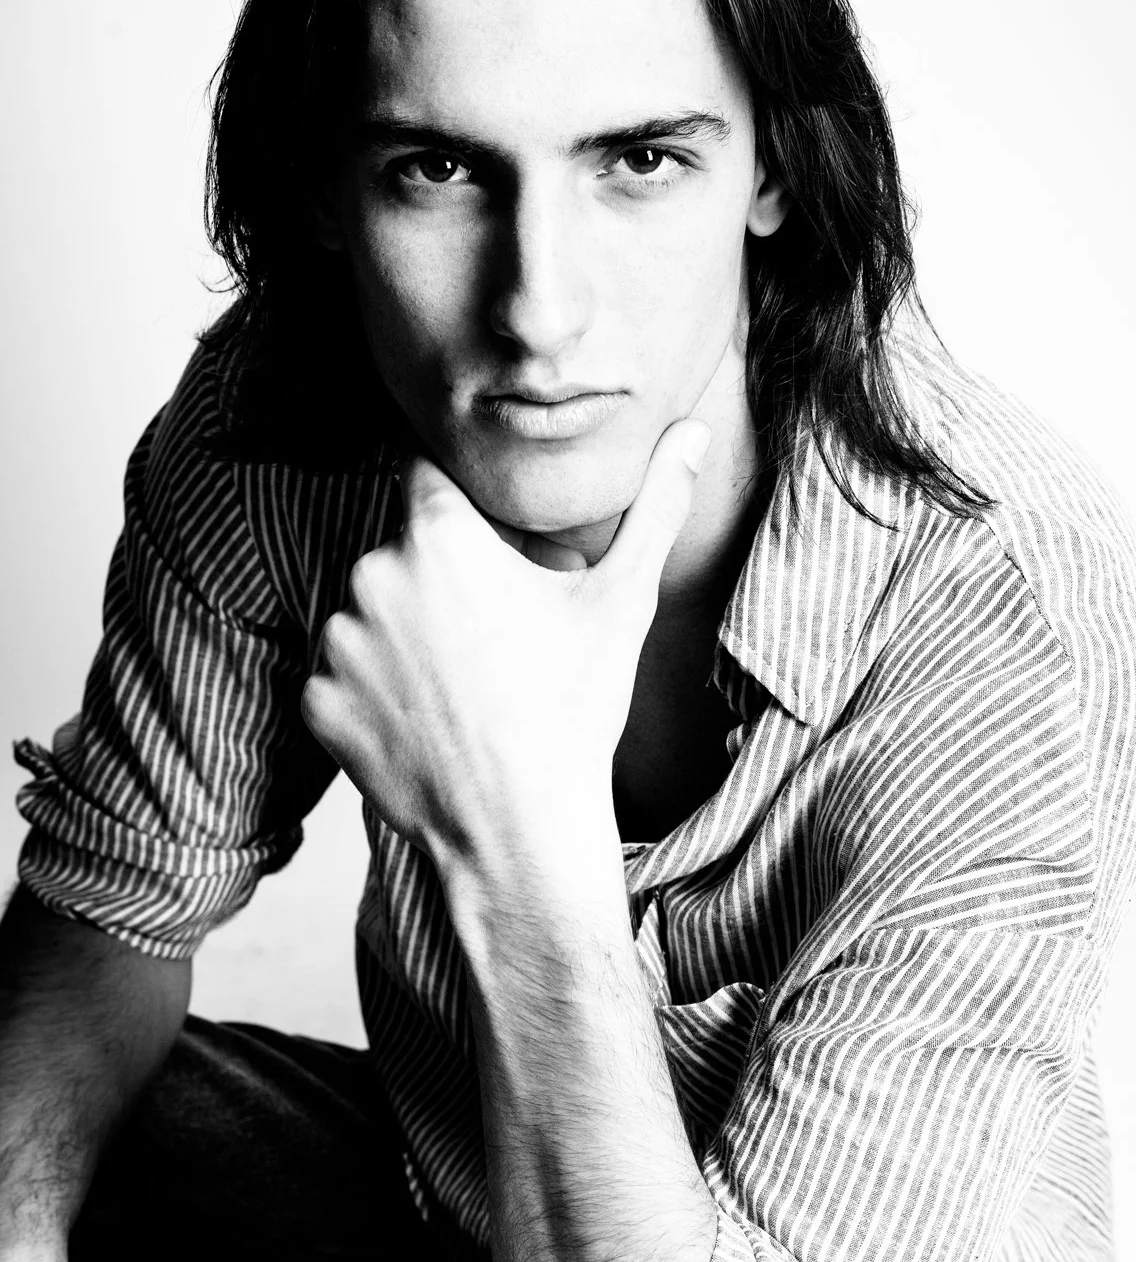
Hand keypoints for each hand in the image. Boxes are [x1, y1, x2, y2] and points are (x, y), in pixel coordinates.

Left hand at [301, 417, 710, 885]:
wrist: (521, 830)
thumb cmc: (573, 711)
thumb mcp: (621, 602)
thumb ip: (654, 507)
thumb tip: (692, 431)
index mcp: (439, 535)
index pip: (428, 474)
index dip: (460, 505)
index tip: (484, 541)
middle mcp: (372, 575)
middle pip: (403, 552)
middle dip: (440, 582)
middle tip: (494, 639)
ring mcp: (338, 642)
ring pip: (371, 615)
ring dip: (404, 636)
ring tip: (465, 688)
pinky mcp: (318, 701)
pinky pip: (344, 678)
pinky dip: (377, 694)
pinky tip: (430, 723)